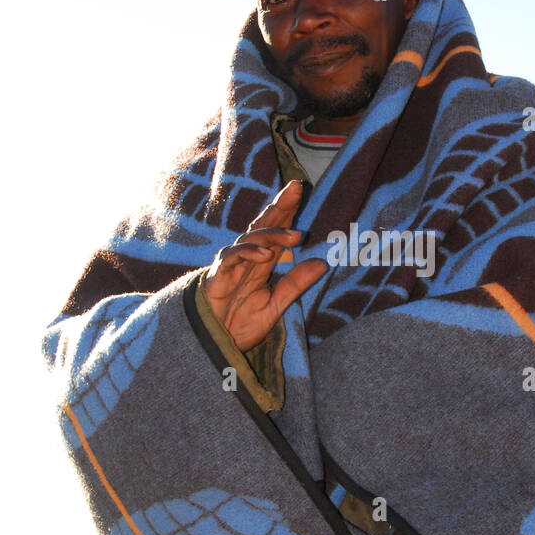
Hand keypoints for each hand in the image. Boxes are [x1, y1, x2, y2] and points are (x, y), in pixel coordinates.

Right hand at [203, 179, 326, 350]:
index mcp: (261, 262)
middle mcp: (246, 258)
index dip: (287, 209)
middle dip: (280, 206)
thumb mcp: (275, 304)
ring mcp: (231, 265)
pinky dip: (248, 253)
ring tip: (294, 237)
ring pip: (251, 239)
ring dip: (272, 235)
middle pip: (264, 225)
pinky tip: (264, 254)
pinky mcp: (218, 276)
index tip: (300, 188)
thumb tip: (321, 263)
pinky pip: (232, 258)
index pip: (276, 229)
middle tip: (297, 189)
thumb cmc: (239, 324)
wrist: (213, 346)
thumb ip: (295, 284)